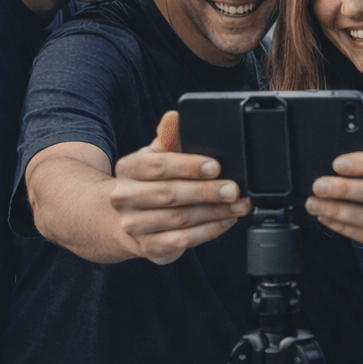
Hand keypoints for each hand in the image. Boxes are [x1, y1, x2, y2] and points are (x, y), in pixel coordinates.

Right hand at [109, 111, 249, 264]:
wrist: (123, 220)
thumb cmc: (149, 182)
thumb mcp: (156, 156)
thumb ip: (168, 138)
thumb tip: (175, 116)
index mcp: (127, 168)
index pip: (157, 165)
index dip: (188, 166)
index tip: (215, 166)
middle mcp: (125, 198)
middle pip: (169, 195)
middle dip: (206, 192)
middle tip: (234, 189)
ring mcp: (134, 226)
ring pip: (179, 220)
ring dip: (215, 212)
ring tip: (239, 204)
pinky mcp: (148, 247)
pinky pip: (183, 240)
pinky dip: (210, 230)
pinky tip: (227, 220)